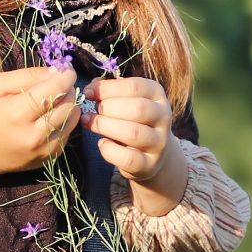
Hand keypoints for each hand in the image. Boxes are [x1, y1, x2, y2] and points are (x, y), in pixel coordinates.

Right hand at [0, 65, 78, 214]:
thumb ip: (27, 75)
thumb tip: (57, 71)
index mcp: (17, 113)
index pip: (55, 89)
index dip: (65, 75)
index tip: (64, 69)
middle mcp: (34, 135)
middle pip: (69, 103)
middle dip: (67, 88)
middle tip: (55, 84)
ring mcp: (44, 150)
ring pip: (73, 118)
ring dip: (68, 104)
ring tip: (51, 100)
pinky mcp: (50, 157)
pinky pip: (69, 131)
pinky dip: (63, 120)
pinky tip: (47, 118)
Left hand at [81, 77, 187, 214]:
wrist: (151, 154)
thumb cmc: (133, 120)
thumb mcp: (126, 101)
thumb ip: (110, 91)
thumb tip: (91, 87)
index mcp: (157, 95)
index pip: (135, 87)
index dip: (108, 88)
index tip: (88, 93)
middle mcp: (163, 117)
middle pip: (137, 108)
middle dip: (108, 108)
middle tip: (92, 111)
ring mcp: (159, 143)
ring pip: (133, 132)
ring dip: (105, 126)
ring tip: (88, 122)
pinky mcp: (149, 165)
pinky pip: (127, 158)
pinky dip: (109, 150)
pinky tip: (102, 143)